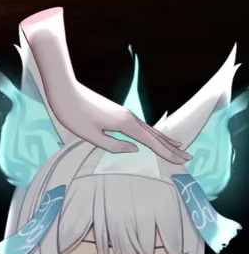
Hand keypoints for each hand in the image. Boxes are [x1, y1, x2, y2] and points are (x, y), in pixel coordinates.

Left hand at [46, 82, 190, 162]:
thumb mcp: (91, 136)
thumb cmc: (73, 115)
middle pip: (155, 135)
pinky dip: (151, 133)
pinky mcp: (118, 112)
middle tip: (188, 157)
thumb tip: (135, 150)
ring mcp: (124, 113)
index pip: (151, 142)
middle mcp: (129, 118)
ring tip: (178, 147)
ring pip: (149, 129)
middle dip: (171, 148)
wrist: (64, 91)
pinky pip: (140, 126)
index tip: (182, 161)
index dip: (167, 153)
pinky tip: (152, 136)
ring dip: (164, 139)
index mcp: (125, 124)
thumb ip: (114, 146)